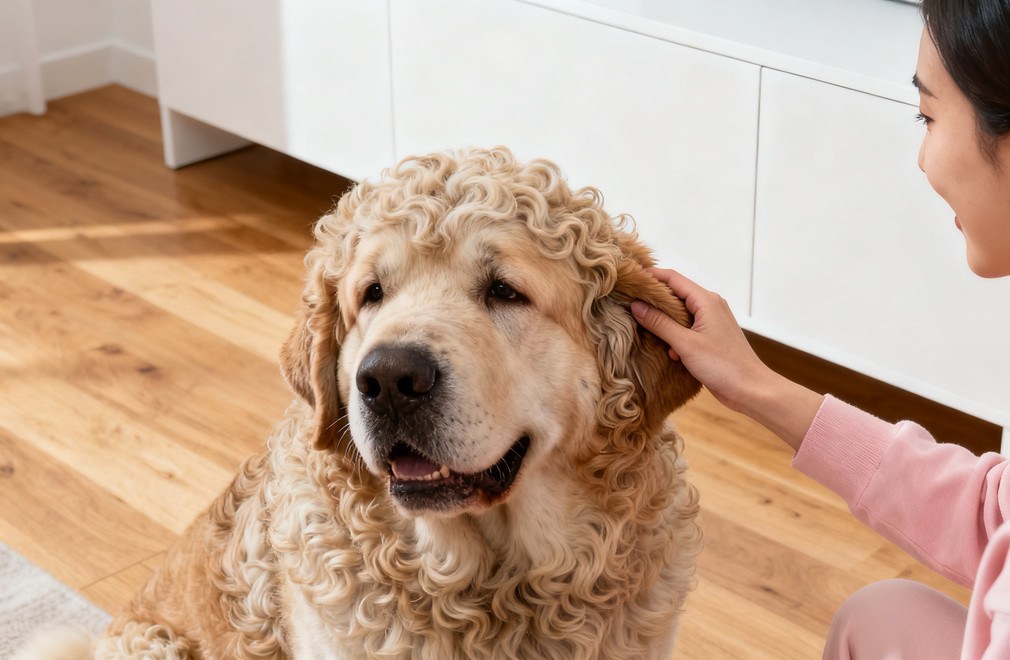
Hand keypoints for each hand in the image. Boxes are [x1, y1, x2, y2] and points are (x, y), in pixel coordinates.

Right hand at [631, 267, 822, 449]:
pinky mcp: (711, 337)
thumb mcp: (685, 344)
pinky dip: (676, 336)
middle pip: (676, 294)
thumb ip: (660, 323)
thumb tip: (636, 305)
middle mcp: (710, 306)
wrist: (750, 389)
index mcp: (706, 301)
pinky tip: (672, 353)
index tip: (630, 279)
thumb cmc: (723, 366)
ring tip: (647, 331)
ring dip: (665, 322)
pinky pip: (687, 328)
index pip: (673, 278)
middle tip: (630, 304)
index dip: (651, 276)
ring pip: (680, 313)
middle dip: (654, 300)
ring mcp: (712, 321)